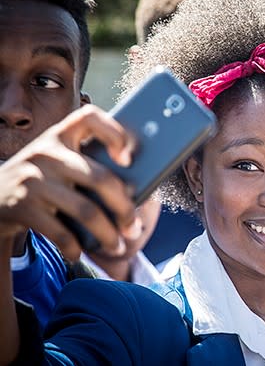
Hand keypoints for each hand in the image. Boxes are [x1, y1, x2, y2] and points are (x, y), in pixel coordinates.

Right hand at [0, 105, 137, 260]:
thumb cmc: (41, 179)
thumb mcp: (58, 161)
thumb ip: (88, 164)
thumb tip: (137, 188)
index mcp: (60, 135)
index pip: (89, 117)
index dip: (114, 133)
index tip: (128, 158)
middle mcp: (46, 152)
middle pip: (100, 178)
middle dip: (125, 209)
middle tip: (135, 228)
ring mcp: (33, 179)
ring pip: (86, 210)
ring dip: (108, 234)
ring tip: (118, 246)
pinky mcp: (22, 206)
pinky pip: (60, 232)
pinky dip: (75, 247)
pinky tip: (81, 252)